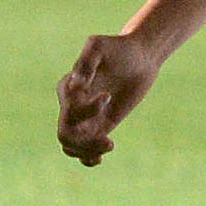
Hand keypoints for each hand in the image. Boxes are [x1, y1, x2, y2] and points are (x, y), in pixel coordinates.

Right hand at [58, 32, 162, 165]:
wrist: (140, 56)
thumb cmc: (118, 47)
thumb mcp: (100, 46)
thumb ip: (85, 62)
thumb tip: (76, 85)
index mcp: (68, 87)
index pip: (68, 110)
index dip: (86, 110)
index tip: (108, 96)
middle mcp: (72, 104)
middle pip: (65, 134)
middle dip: (84, 142)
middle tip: (108, 140)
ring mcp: (86, 116)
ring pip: (72, 145)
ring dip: (87, 151)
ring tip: (109, 144)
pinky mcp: (101, 124)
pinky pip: (86, 148)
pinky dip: (88, 158)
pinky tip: (99, 158)